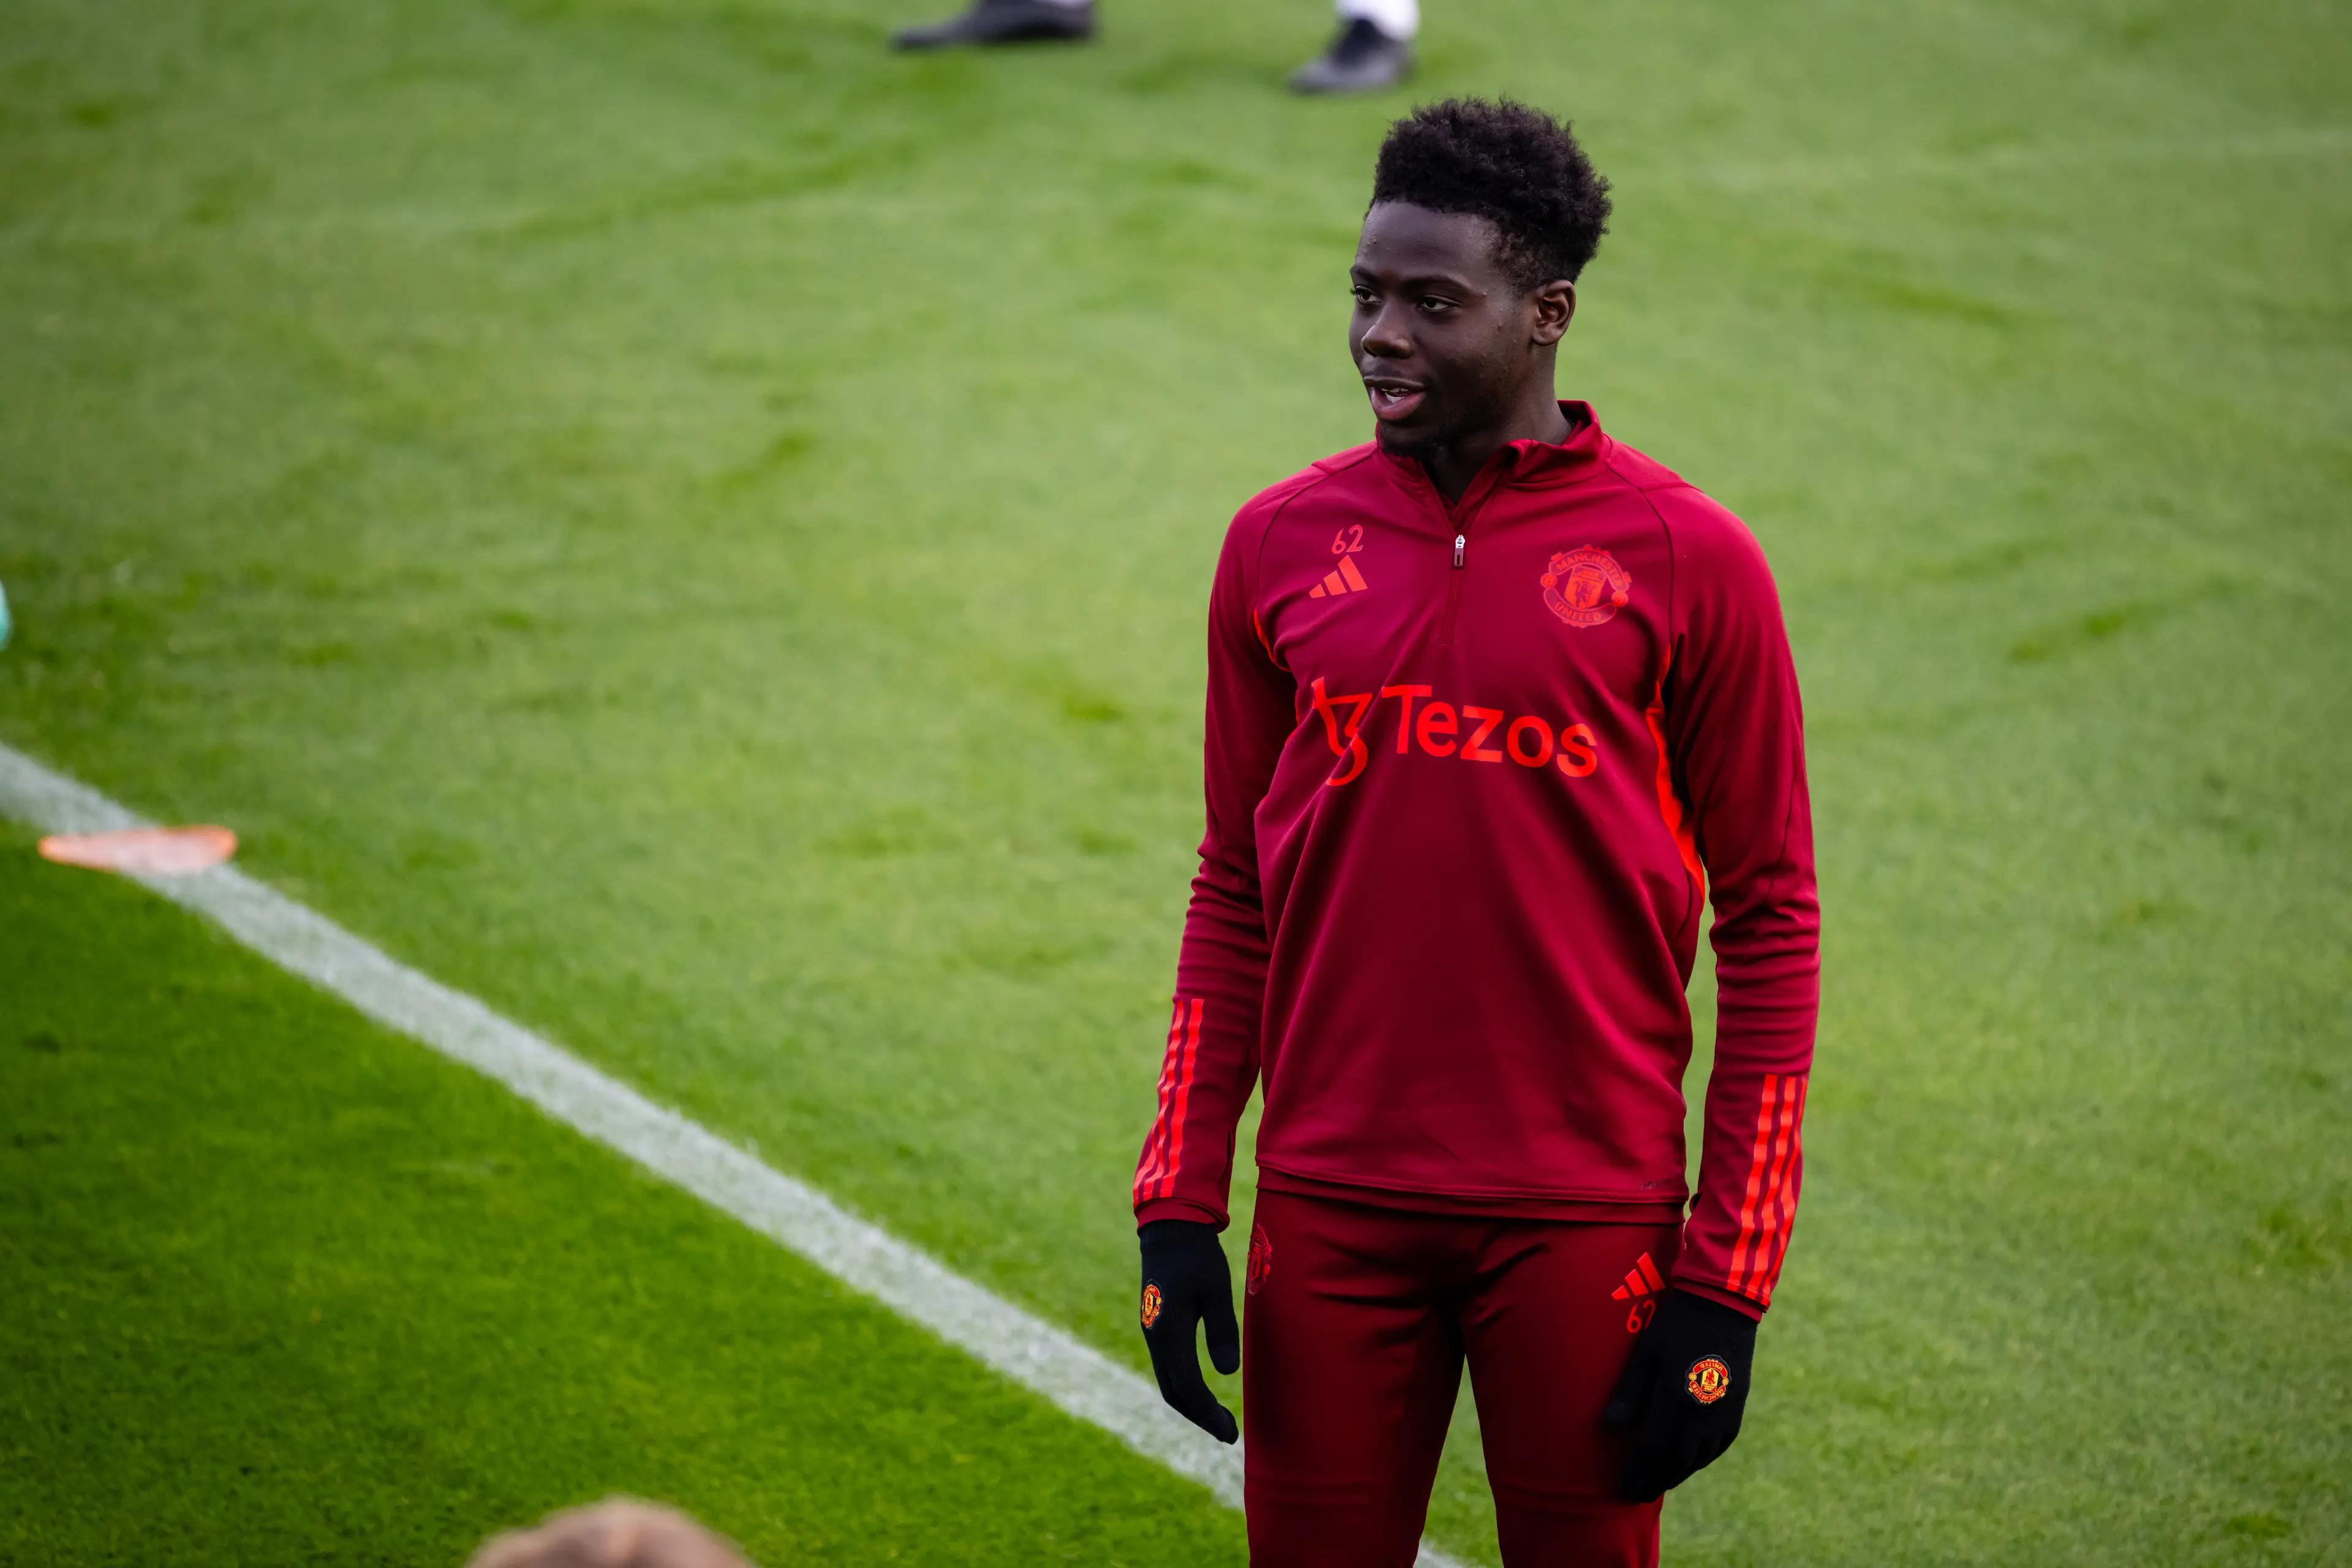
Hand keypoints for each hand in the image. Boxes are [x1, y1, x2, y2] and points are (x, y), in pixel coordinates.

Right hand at [1137, 1219, 1239, 1442]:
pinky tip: (1202, 1389)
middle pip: (1174, 1392)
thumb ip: (1222, 1331)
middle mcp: (1156, 1338)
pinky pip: (1167, 1367)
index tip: (1230, 1431)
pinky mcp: (1156, 1325)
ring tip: (1218, 1418)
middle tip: (1228, 1433)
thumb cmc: (1198, 1257)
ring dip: (1192, 1404)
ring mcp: (1152, 1332)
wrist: (1170, 1228)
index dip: (1208, 1413)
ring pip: (1168, 1381)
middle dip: (1200, 1417)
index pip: (1188, 1386)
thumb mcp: (1217, 1291)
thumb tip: (1226, 1373)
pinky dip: (1185, 1386)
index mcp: (1170, 1332)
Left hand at [1603, 1288, 1758, 1499]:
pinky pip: (1719, 1445)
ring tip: (1660, 1480)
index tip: (1625, 1489)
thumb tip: (1611, 1425)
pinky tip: (1690, 1460)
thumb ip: (1630, 1392)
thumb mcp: (1646, 1353)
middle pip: (1678, 1461)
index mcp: (1676, 1401)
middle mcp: (1702, 1415)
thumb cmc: (1676, 1325)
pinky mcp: (1737, 1406)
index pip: (1654, 1451)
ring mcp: (1724, 1413)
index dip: (1639, 1473)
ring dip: (1678, 1472)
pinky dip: (1701, 1457)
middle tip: (1639, 1493)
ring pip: (1699, 1457)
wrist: (1723, 1304)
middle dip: (1656, 1479)